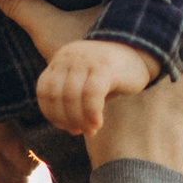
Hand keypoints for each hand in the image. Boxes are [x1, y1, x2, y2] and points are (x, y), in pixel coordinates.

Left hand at [34, 36, 156, 137]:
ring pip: (71, 97)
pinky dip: (91, 114)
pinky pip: (91, 95)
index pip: (44, 90)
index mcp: (60, 60)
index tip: (64, 126)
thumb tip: (67, 126)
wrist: (138, 51)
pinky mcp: (105, 66)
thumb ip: (70, 98)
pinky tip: (98, 123)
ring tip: (90, 130)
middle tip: (78, 131)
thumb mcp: (83, 80)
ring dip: (78, 120)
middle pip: (56, 95)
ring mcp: (86, 60)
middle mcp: (70, 57)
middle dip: (65, 119)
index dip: (51, 113)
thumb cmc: (110, 74)